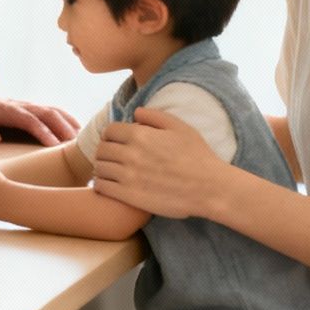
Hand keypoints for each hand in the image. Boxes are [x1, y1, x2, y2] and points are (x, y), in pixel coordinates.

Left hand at [0, 90, 79, 145]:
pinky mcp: (29, 109)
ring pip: (52, 110)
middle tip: (75, 144)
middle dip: (62, 127)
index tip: (54, 145)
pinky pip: (51, 111)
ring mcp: (25, 105)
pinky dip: (65, 118)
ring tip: (82, 138)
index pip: (28, 119)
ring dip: (68, 122)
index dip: (42, 131)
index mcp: (5, 109)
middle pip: (46, 112)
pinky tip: (76, 129)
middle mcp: (19, 105)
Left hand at [90, 106, 228, 219]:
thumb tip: (136, 113)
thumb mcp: (180, 128)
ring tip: (110, 172)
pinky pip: (102, 187)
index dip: (111, 135)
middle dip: (105, 151)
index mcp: (140, 135)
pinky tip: (110, 185)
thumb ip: (155, 116)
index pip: (109, 131)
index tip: (116, 142)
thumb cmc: (198, 156)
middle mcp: (130, 154)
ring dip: (102, 168)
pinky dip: (101, 185)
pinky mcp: (129, 196)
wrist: (209, 188)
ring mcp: (128, 176)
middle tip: (112, 157)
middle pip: (101, 149)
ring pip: (99, 168)